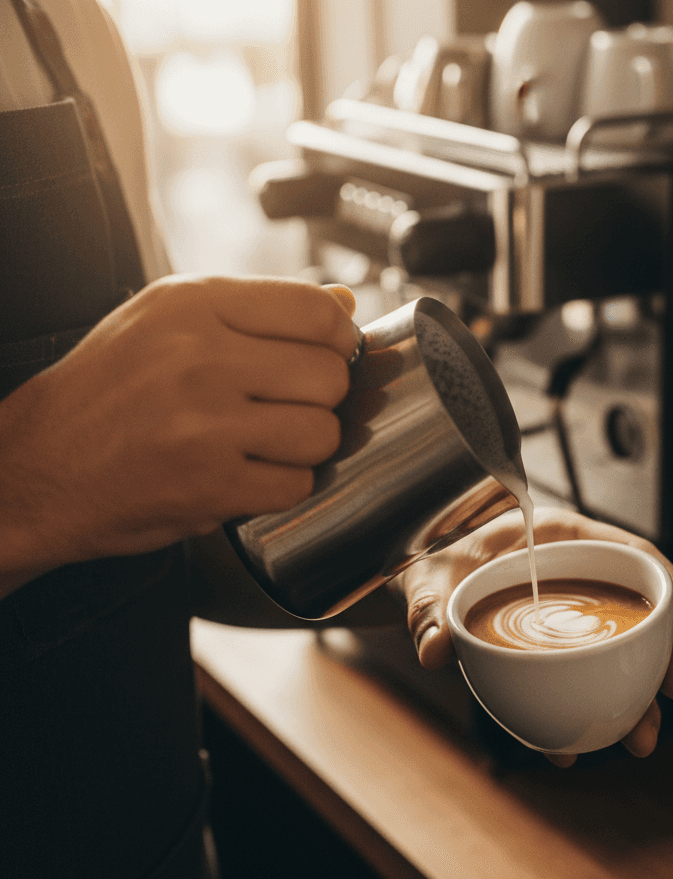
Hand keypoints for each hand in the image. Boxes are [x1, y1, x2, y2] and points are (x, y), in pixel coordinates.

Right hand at [0, 276, 359, 590]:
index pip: (317, 312)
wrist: (37, 467)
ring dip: (304, 447)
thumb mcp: (168, 324)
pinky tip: (243, 474)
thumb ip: (261, 311)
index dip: (341, 340)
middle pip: (330, 375)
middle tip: (284, 407)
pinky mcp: (210, 485)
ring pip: (322, 434)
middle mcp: (199, 357)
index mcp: (192, 305)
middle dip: (320, 398)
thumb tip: (344, 307)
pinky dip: (280, 487)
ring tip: (261, 443)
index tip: (330, 356)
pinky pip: (296, 485)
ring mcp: (205, 424)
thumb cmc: (107, 393)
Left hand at [394, 507, 672, 765]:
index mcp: (557, 539)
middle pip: (641, 610)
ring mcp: (568, 618)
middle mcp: (573, 577)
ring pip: (622, 654)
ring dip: (639, 699)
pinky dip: (584, 715)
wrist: (419, 580)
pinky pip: (582, 683)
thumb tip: (435, 651)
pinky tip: (573, 750)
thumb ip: (430, 608)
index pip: (629, 553)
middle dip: (671, 652)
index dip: (669, 583)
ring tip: (642, 740)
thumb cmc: (431, 560)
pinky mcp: (553, 653)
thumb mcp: (428, 576)